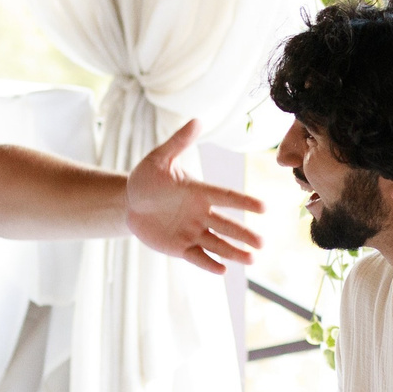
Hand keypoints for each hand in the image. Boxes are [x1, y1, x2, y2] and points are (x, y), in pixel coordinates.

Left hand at [126, 119, 262, 274]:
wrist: (128, 202)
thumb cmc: (146, 178)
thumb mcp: (159, 158)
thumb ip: (179, 143)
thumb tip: (198, 120)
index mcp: (199, 192)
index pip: (225, 197)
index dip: (243, 202)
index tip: (264, 208)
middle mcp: (201, 214)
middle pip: (226, 225)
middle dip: (244, 234)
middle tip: (262, 243)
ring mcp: (192, 232)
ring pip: (217, 244)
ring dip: (234, 252)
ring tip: (252, 260)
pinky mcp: (180, 247)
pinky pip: (197, 256)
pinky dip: (209, 264)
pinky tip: (223, 270)